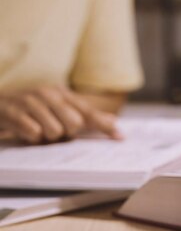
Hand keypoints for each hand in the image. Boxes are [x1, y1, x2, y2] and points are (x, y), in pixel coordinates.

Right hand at [0, 86, 121, 143]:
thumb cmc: (28, 111)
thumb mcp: (55, 110)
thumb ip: (84, 116)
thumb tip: (114, 123)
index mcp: (60, 93)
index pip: (88, 111)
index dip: (104, 124)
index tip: (120, 136)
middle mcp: (46, 93)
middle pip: (74, 124)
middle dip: (65, 134)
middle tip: (52, 130)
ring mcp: (28, 100)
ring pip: (54, 131)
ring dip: (46, 137)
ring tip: (36, 130)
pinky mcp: (12, 111)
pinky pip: (33, 133)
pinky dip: (30, 137)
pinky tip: (23, 131)